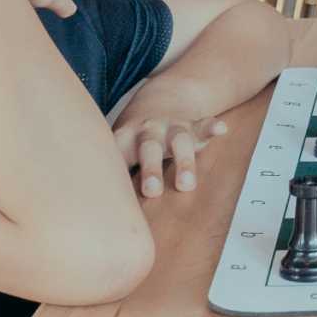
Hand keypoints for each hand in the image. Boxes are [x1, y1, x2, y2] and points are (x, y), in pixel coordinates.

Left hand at [113, 100, 229, 197]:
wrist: (160, 98)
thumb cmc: (134, 138)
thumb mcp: (117, 149)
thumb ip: (111, 175)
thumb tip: (94, 218)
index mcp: (126, 138)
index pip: (117, 154)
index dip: (115, 171)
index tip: (114, 197)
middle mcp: (148, 131)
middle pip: (149, 149)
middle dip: (151, 169)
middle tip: (151, 191)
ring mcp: (172, 127)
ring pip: (179, 141)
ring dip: (184, 162)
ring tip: (187, 183)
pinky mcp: (194, 126)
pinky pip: (204, 125)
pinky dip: (212, 127)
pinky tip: (221, 129)